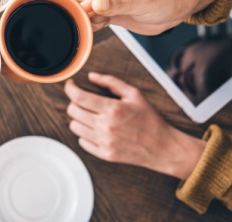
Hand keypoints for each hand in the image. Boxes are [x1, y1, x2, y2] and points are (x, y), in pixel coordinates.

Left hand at [64, 72, 204, 179]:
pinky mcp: (104, 154)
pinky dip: (85, 134)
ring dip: (78, 118)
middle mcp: (105, 126)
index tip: (71, 85)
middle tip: (83, 100)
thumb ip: (111, 82)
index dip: (70, 88)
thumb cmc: (149, 119)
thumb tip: (91, 76)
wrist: (161, 147)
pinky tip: (95, 129)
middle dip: (74, 102)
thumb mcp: (134, 94)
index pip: (78, 97)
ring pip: (74, 126)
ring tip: (90, 115)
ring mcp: (104, 142)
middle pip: (72, 111)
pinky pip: (81, 142)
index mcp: (112, 109)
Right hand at [72, 0, 217, 34]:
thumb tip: (94, 4)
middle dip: (84, 17)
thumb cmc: (163, 0)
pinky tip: (105, 26)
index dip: (84, 9)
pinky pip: (90, 18)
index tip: (93, 21)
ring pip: (82, 12)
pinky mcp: (105, 10)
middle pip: (79, 2)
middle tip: (102, 24)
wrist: (175, 9)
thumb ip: (117, 4)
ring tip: (106, 23)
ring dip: (88, 22)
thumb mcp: (141, 2)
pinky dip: (93, 25)